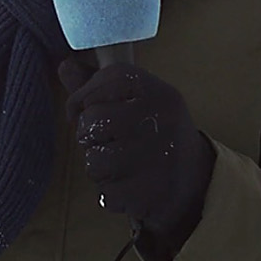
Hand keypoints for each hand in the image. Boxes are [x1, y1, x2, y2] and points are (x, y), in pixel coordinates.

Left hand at [58, 59, 213, 258]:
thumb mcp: (137, 103)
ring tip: (120, 166)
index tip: (82, 109)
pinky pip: (105, 192)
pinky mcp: (150, 192)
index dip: (84, 94)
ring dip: (98, 167)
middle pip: (93, 119)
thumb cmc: (155, 133)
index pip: (110, 77)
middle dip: (89, 135)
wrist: (195, 180)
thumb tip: (65, 67)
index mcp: (160, 94)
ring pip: (93, 160)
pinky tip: (130, 186)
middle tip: (108, 142)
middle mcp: (162, 121)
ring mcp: (158, 158)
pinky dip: (111, 193)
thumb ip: (99, 87)